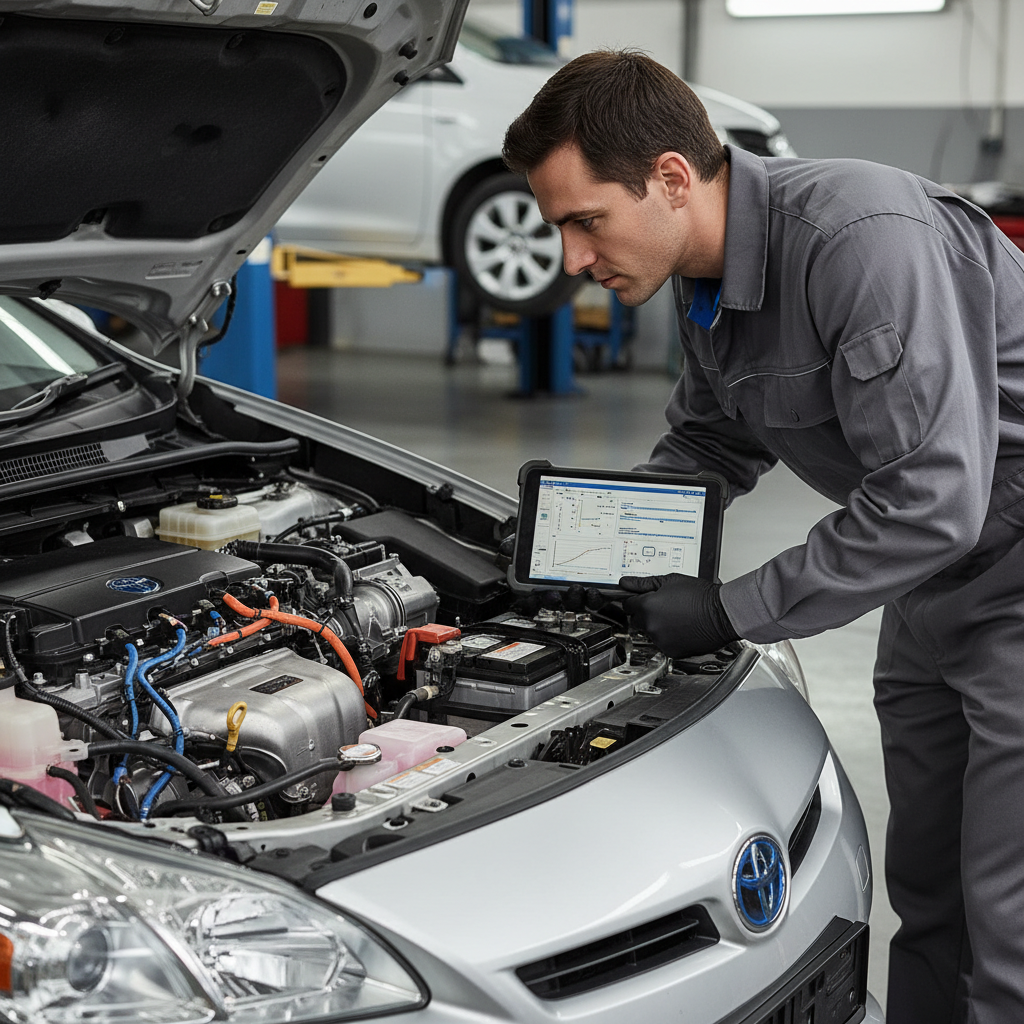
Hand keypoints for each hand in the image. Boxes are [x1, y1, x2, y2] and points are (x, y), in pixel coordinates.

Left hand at [619, 573, 738, 658]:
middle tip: (663, 606)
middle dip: (645, 613)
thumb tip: (625, 583)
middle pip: (636, 620)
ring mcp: (661, 640)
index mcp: (647, 607)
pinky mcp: (671, 651)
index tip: (642, 599)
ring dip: (657, 626)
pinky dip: (668, 637)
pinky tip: (681, 627)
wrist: (722, 614)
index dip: (635, 600)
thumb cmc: (701, 596)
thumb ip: (643, 583)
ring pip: (649, 633)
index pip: (627, 605)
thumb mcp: (670, 581)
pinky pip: (662, 643)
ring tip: (676, 616)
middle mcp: (651, 626)